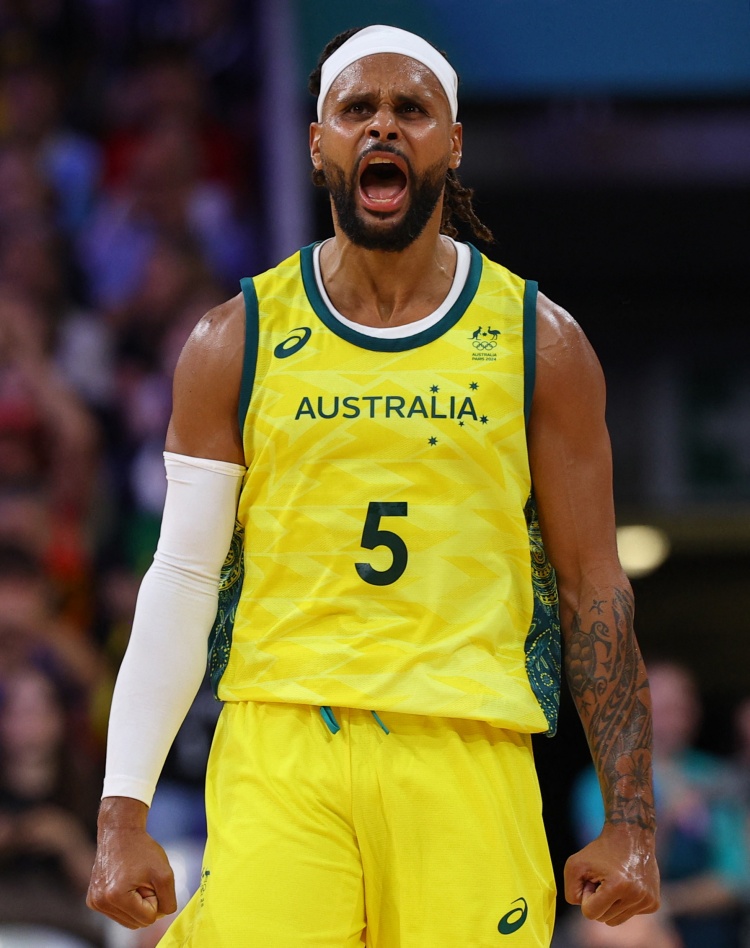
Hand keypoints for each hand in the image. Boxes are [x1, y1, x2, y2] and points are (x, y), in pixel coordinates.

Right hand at [87, 797, 176, 929]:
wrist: (120, 832)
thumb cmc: (143, 850)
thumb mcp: (165, 873)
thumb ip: (168, 900)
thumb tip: (161, 917)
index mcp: (116, 896)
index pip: (148, 918)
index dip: (155, 899)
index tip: (150, 880)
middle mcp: (101, 903)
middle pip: (137, 923)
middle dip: (146, 903)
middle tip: (143, 880)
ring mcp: (95, 902)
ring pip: (127, 920)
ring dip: (136, 904)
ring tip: (134, 880)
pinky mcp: (92, 900)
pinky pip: (117, 913)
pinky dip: (126, 902)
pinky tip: (125, 883)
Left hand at [564, 823, 659, 925]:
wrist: (631, 836)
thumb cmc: (600, 850)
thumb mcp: (575, 864)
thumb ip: (570, 891)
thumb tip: (584, 909)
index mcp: (617, 886)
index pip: (590, 913)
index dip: (586, 897)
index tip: (592, 880)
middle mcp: (636, 896)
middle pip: (603, 919)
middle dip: (598, 900)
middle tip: (603, 879)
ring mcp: (648, 901)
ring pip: (616, 920)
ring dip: (610, 904)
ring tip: (613, 882)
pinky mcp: (654, 903)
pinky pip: (629, 915)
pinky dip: (623, 903)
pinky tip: (626, 885)